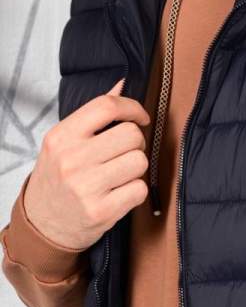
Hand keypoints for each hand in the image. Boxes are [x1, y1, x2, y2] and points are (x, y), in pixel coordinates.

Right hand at [24, 79, 150, 249]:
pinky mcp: (101, 211)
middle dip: (136, 143)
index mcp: (62, 136)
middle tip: (124, 153)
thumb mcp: (64, 142)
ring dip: (136, 168)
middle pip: (131, 135)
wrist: (43, 223)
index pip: (106, 106)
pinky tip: (120, 193)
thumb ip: (94, 114)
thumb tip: (122, 83)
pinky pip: (140, 189)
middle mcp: (72, 159)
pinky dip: (136, 191)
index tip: (140, 117)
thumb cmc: (58, 178)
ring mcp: (86, 187)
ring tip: (120, 174)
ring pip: (140, 162)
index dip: (132, 108)